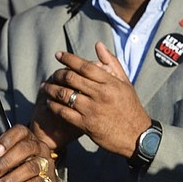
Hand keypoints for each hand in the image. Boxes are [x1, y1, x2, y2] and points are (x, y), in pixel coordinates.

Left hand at [0, 125, 68, 181]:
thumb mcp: (4, 161)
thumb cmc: (19, 169)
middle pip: (24, 149)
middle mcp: (39, 148)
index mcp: (28, 138)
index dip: (7, 140)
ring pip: (30, 168)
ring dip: (11, 178)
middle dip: (6, 162)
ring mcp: (46, 164)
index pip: (20, 132)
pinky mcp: (49, 181)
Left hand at [40, 41, 150, 157]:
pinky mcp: (86, 125)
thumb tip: (98, 45)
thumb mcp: (125, 83)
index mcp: (110, 83)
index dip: (69, 59)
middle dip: (57, 74)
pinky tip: (49, 102)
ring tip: (46, 86)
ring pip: (64, 95)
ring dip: (51, 89)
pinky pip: (64, 112)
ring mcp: (92, 110)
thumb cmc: (130, 107)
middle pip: (71, 78)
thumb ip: (112, 63)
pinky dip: (53, 106)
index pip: (85, 66)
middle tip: (52, 74)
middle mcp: (100, 95)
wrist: (137, 137)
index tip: (58, 54)